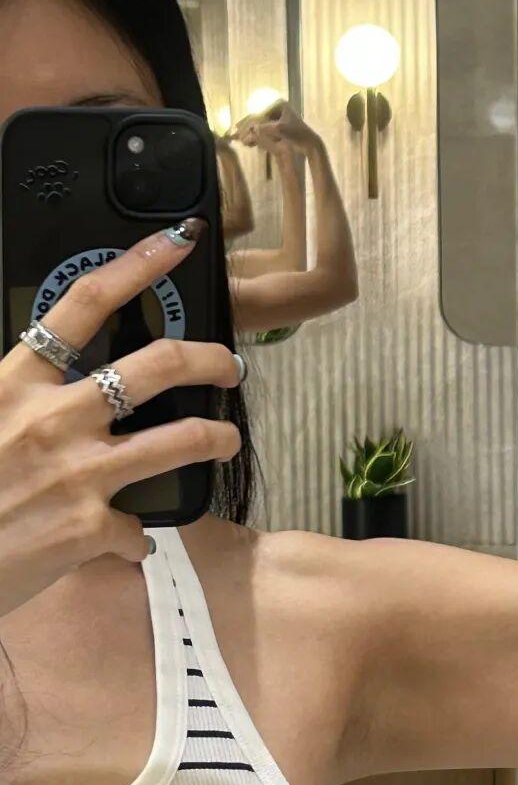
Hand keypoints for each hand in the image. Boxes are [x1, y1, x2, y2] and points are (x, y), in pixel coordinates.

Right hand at [0, 222, 243, 618]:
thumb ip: (20, 394)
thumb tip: (59, 381)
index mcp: (15, 382)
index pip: (85, 303)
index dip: (140, 265)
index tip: (179, 242)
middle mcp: (53, 418)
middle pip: (158, 364)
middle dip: (210, 359)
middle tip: (228, 366)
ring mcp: (77, 472)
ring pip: (182, 438)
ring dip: (216, 436)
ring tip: (225, 440)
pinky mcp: (89, 527)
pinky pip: (139, 528)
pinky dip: (136, 538)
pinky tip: (128, 542)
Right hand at [230, 99, 319, 158]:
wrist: (309, 143)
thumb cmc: (297, 135)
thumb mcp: (280, 130)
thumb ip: (266, 128)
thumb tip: (253, 128)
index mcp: (277, 103)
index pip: (258, 113)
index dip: (248, 123)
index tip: (239, 131)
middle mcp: (276, 107)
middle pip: (257, 118)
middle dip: (246, 129)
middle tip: (236, 137)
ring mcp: (276, 116)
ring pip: (258, 124)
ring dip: (250, 133)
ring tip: (244, 142)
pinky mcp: (277, 125)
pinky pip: (263, 129)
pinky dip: (256, 136)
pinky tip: (250, 143)